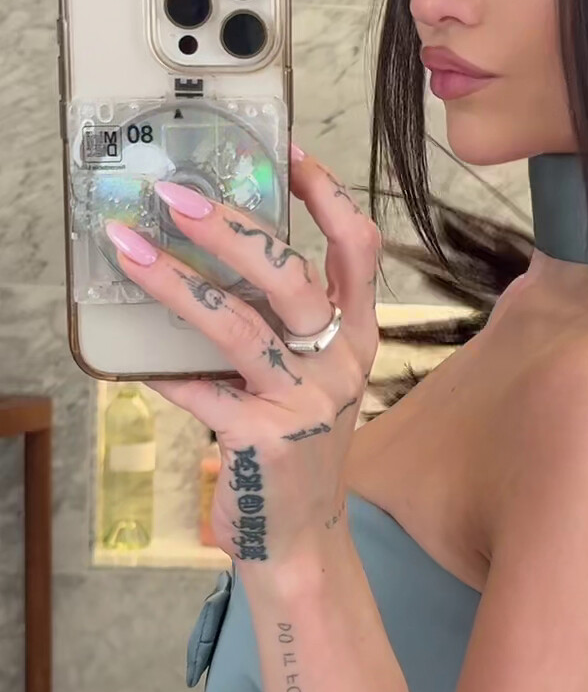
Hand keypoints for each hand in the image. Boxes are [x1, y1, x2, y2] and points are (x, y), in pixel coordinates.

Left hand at [103, 145, 379, 571]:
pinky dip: (161, 371)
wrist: (297, 541)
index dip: (328, 197)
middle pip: (292, 277)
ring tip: (129, 248)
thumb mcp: (309, 383)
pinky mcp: (261, 438)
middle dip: (233, 229)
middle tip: (177, 196)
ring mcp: (302, 402)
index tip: (290, 150)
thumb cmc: (294, 451)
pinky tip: (128, 361)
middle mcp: (337, 365)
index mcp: (355, 341)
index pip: (357, 252)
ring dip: (176, 282)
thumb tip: (216, 260)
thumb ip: (282, 329)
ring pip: (239, 325)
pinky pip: (200, 389)